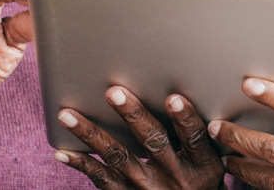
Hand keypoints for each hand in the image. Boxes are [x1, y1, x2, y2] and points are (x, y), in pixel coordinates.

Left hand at [54, 87, 224, 189]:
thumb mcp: (210, 165)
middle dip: (133, 116)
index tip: (173, 99)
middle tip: (113, 93)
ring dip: (91, 134)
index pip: (194, 139)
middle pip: (153, 143)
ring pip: (118, 158)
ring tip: (68, 115)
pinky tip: (63, 152)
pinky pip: (101, 180)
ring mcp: (147, 189)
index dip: (184, 119)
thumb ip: (196, 137)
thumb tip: (176, 96)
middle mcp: (175, 179)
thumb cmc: (200, 184)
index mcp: (201, 167)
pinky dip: (82, 164)